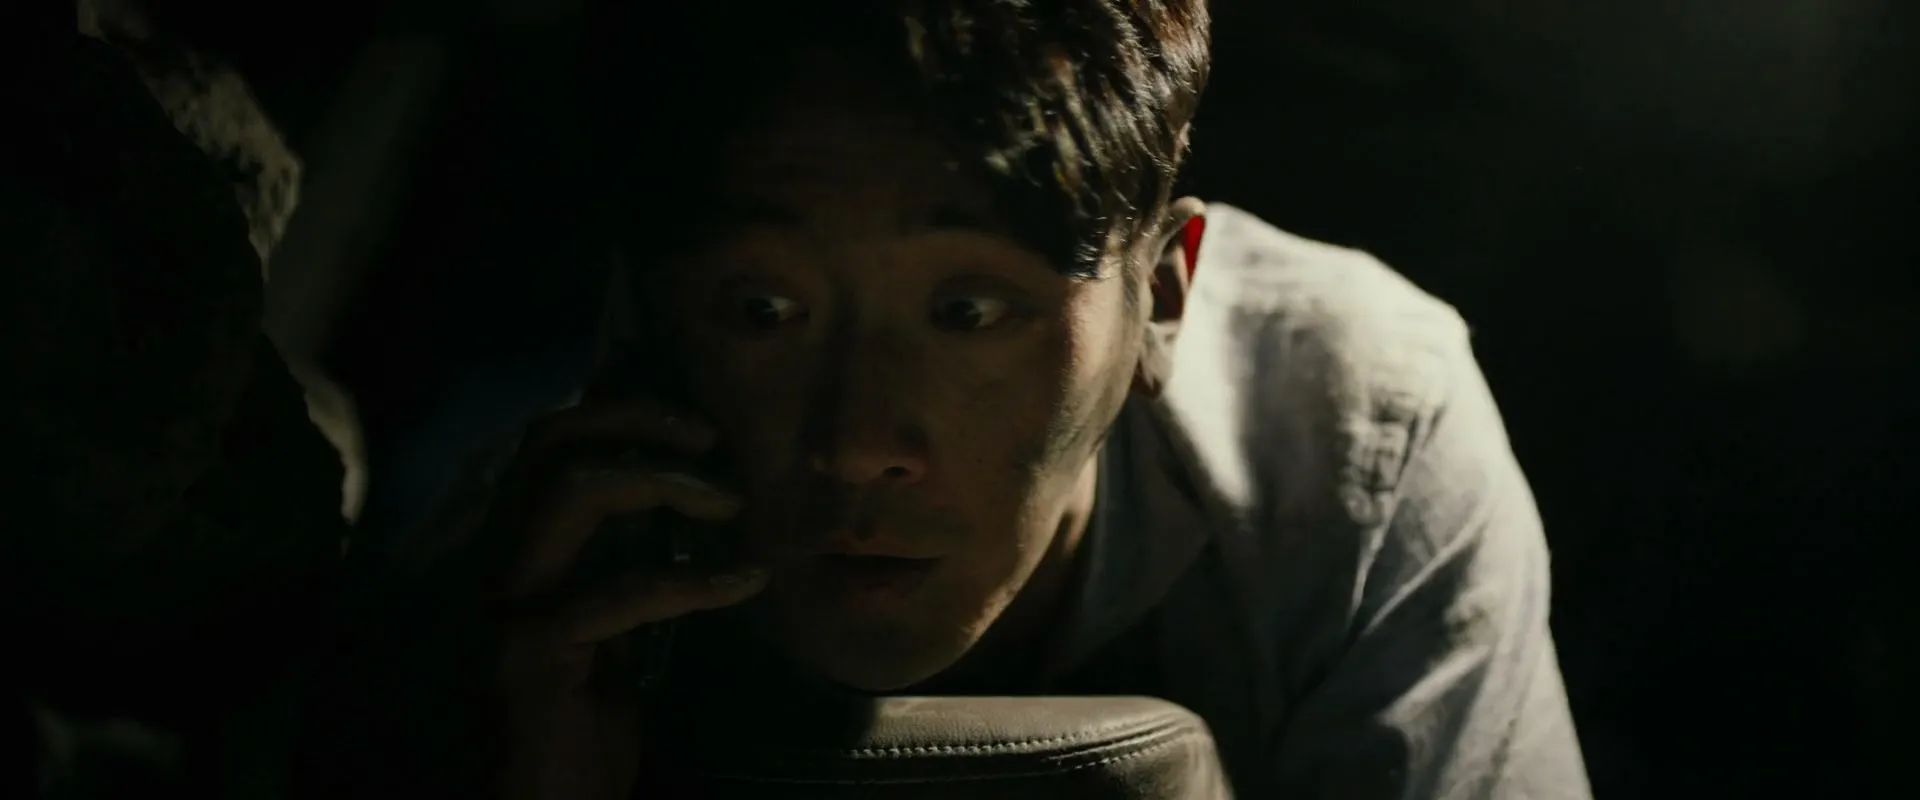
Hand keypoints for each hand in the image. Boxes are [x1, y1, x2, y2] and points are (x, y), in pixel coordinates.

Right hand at [478, 400, 768, 799]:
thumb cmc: (569, 746)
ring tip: (728, 504)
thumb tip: (674, 523)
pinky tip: (742, 582)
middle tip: (710, 439)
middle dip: (637, 419)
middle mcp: (492, 568)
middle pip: (548, 443)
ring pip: (571, 491)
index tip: (695, 430)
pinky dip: (691, 580)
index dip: (619, 415)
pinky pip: (619, 593)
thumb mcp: (600, 646)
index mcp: (508, 558)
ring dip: (662, 479)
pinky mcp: (529, 657)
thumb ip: (614, 580)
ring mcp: (503, 608)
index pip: (545, 448)